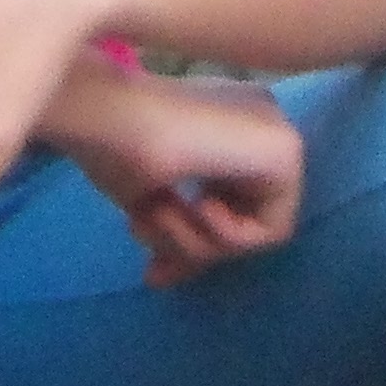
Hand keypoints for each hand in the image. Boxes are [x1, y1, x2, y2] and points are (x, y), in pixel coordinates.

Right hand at [47, 68, 306, 283]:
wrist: (99, 110)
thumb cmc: (107, 144)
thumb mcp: (147, 197)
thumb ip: (172, 229)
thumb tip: (163, 275)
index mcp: (225, 122)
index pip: (228, 203)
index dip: (192, 246)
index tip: (154, 270)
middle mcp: (258, 120)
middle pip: (245, 222)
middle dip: (197, 254)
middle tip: (155, 268)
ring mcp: (276, 131)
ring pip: (258, 231)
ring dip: (202, 245)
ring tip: (160, 218)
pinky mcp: (287, 150)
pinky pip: (273, 230)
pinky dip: (230, 237)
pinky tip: (199, 206)